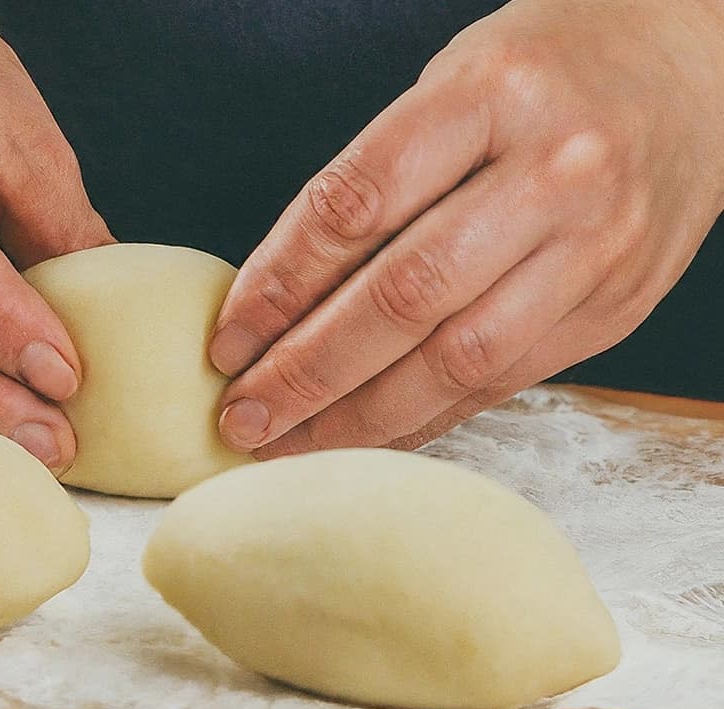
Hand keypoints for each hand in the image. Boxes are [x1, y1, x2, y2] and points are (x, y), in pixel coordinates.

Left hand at [209, 0, 723, 457]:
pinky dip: (424, 417)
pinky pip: (503, 382)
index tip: (226, 340)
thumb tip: (277, 307)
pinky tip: (366, 435)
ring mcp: (597, 246)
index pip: (355, 206)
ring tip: (289, 441)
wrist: (691, 72)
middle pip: (404, 297)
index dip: (277, 284)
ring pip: (457, 359)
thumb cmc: (540, 78)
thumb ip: (375, 187)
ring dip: (358, 417)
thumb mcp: (449, 90)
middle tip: (241, 414)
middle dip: (306, 372)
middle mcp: (554, 171)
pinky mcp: (617, 306)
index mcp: (491, 96)